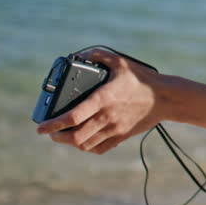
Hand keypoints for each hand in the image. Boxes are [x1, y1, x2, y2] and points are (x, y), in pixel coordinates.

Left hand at [36, 47, 163, 154]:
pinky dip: (87, 147)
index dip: (53, 124)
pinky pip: (99, 149)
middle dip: (58, 137)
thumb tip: (81, 55)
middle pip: (75, 137)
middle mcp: (106, 117)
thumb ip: (99, 56)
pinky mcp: (121, 136)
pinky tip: (83, 140)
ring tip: (64, 136)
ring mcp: (114, 129)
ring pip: (85, 145)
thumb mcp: (121, 62)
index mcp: (103, 99)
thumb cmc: (142, 79)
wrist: (164, 98)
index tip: (40, 127)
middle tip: (51, 132)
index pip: (72, 116)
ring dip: (70, 143)